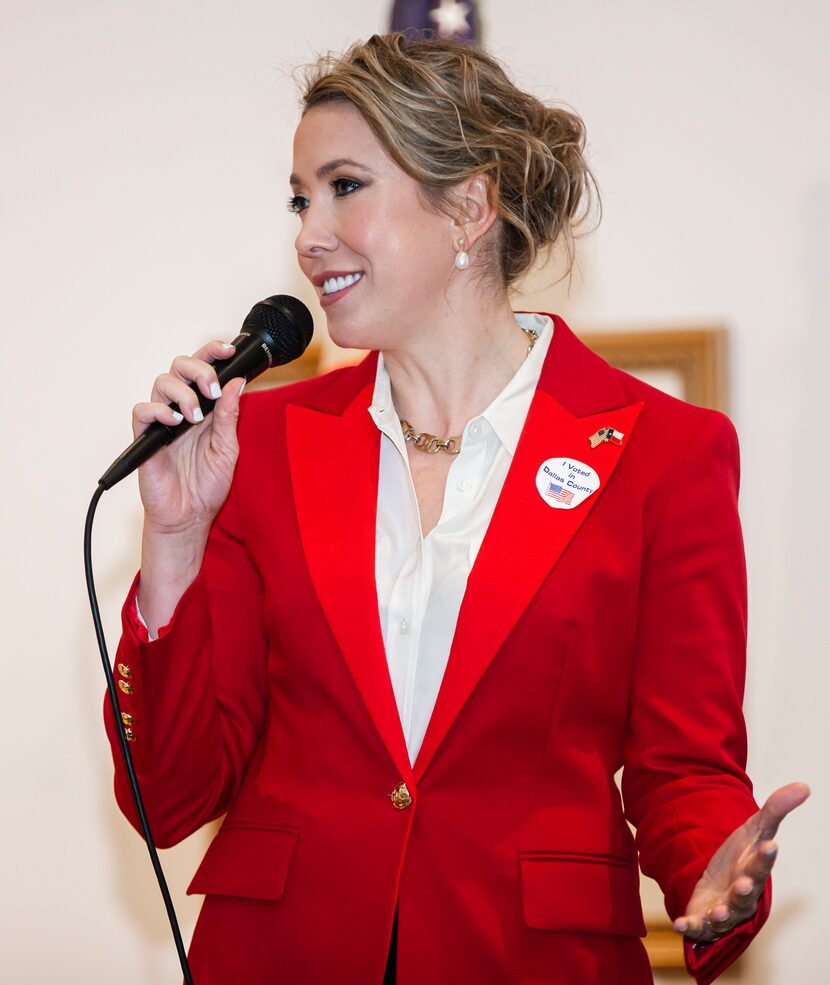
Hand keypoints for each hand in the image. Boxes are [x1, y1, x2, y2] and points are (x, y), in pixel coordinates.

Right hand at [132, 340, 244, 633]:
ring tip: (195, 416)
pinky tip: (174, 423)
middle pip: (179, 366)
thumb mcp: (227, 448)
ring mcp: (162, 421)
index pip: (204, 369)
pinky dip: (158, 410)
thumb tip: (237, 383)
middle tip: (211, 388)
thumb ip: (229, 416)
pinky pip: (142, 411)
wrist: (190, 516)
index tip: (230, 349)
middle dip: (198, 369)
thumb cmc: (208, 484)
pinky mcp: (144, 437)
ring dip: (181, 392)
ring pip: (161, 382)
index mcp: (205, 407)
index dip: (213, 352)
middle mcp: (182, 408)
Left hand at [673, 782, 809, 942]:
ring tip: (717, 911)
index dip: (765, 856)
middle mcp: (741, 895)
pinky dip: (690, 927)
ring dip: (721, 914)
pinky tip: (681, 924)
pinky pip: (696, 927)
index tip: (770, 844)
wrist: (720, 884)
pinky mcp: (702, 919)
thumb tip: (804, 786)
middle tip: (743, 883)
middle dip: (744, 889)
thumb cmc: (741, 859)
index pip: (762, 863)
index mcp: (754, 872)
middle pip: (745, 893)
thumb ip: (775, 810)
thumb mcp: (754, 830)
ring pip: (724, 915)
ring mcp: (722, 909)